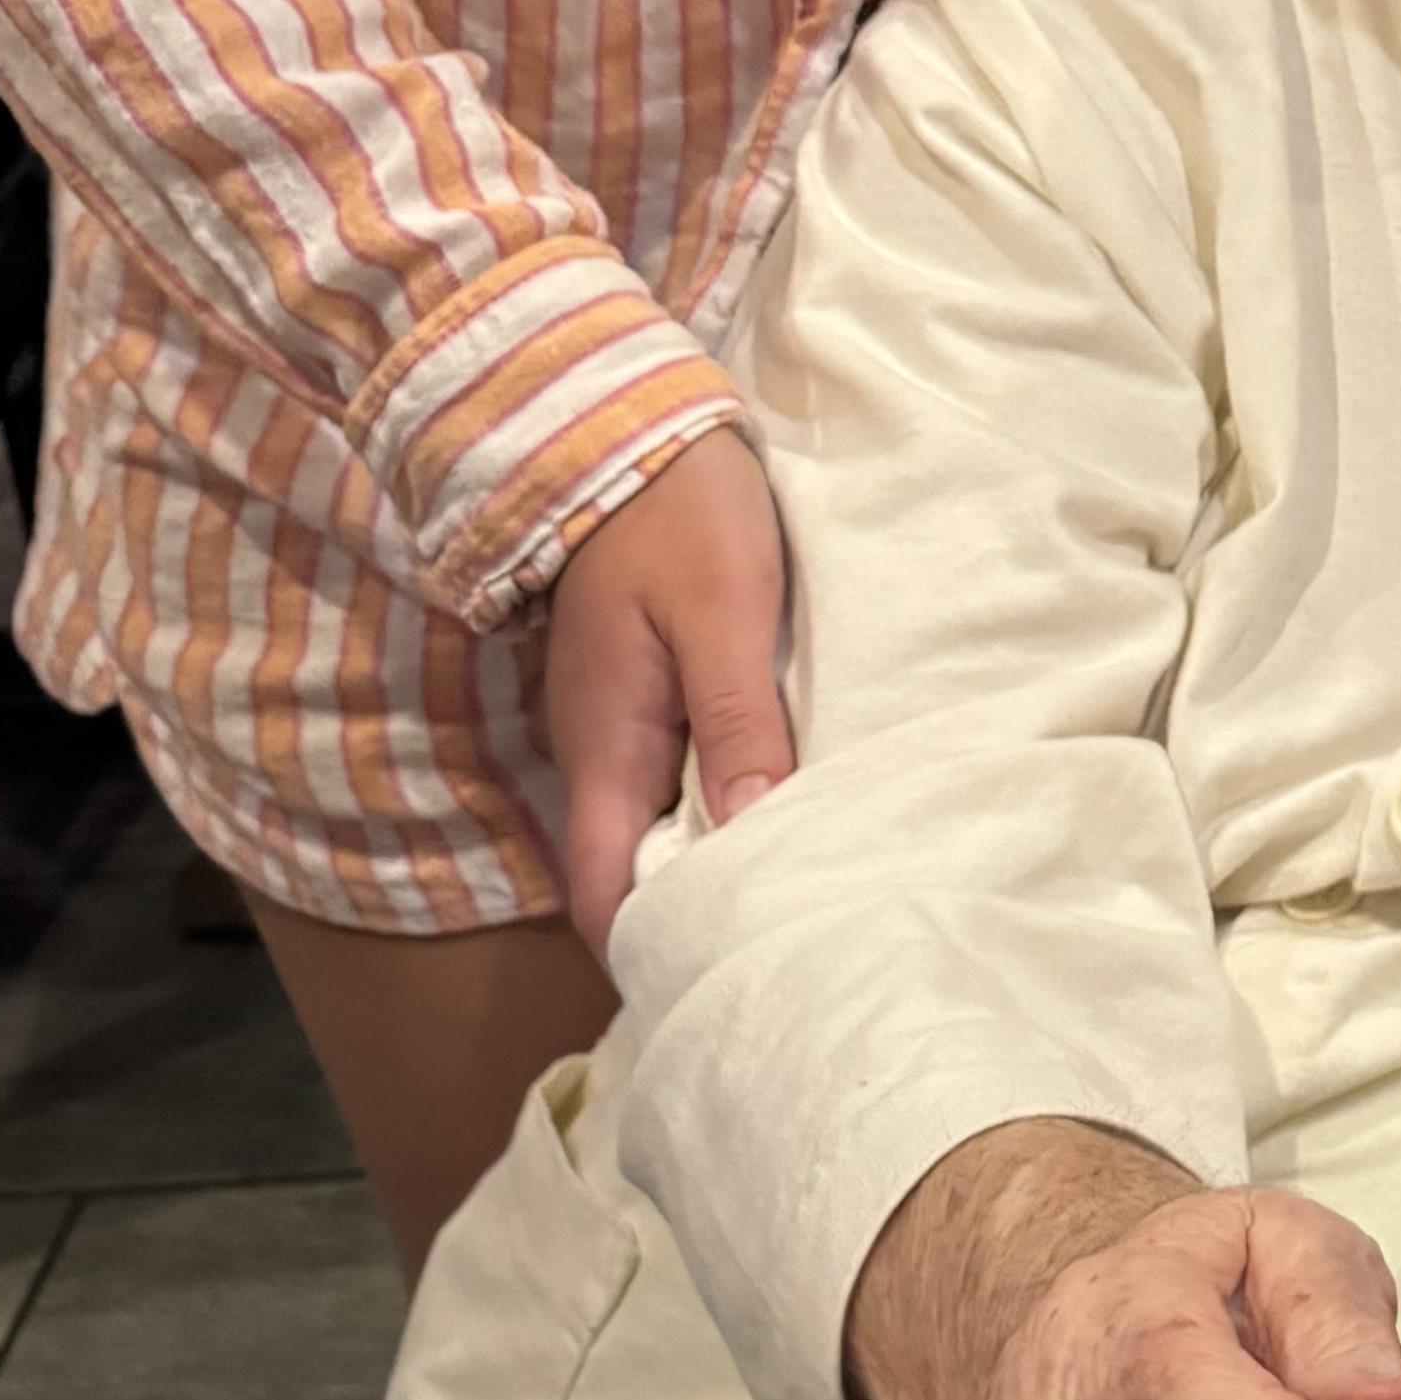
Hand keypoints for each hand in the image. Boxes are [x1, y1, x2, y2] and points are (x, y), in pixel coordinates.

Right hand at [542, 422, 792, 956]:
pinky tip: (782, 805)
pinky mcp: (642, 693)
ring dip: (713, 857)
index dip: (653, 944)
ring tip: (802, 888)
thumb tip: (751, 828)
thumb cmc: (680, 515)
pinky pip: (673, 776)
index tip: (729, 971)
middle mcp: (598, 752)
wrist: (630, 428)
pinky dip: (717, 802)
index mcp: (607, 747)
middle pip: (631, 872)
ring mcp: (617, 723)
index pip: (604, 892)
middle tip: (791, 940)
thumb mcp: (724, 612)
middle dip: (694, 913)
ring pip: (657, 826)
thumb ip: (736, 719)